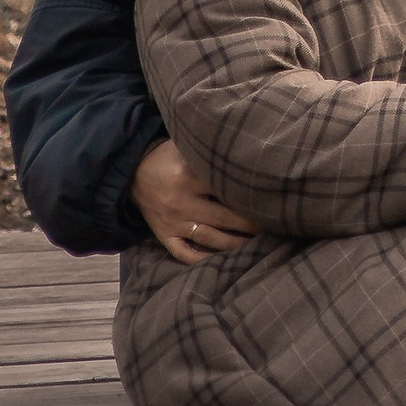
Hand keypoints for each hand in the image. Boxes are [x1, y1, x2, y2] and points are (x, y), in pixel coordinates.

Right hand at [131, 139, 258, 266]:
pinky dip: (203, 259)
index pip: (225, 188)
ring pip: (209, 239)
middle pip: (223, 218)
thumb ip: (210, 148)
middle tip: (272, 224)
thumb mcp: (185, 145)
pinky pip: (185, 254)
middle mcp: (181, 203)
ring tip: (257, 243)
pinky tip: (223, 260)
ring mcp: (173, 223)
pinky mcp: (164, 237)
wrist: (133, 174)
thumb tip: (244, 146)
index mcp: (188, 177)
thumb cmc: (168, 157)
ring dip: (234, 243)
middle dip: (249, 224)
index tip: (270, 198)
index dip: (248, 194)